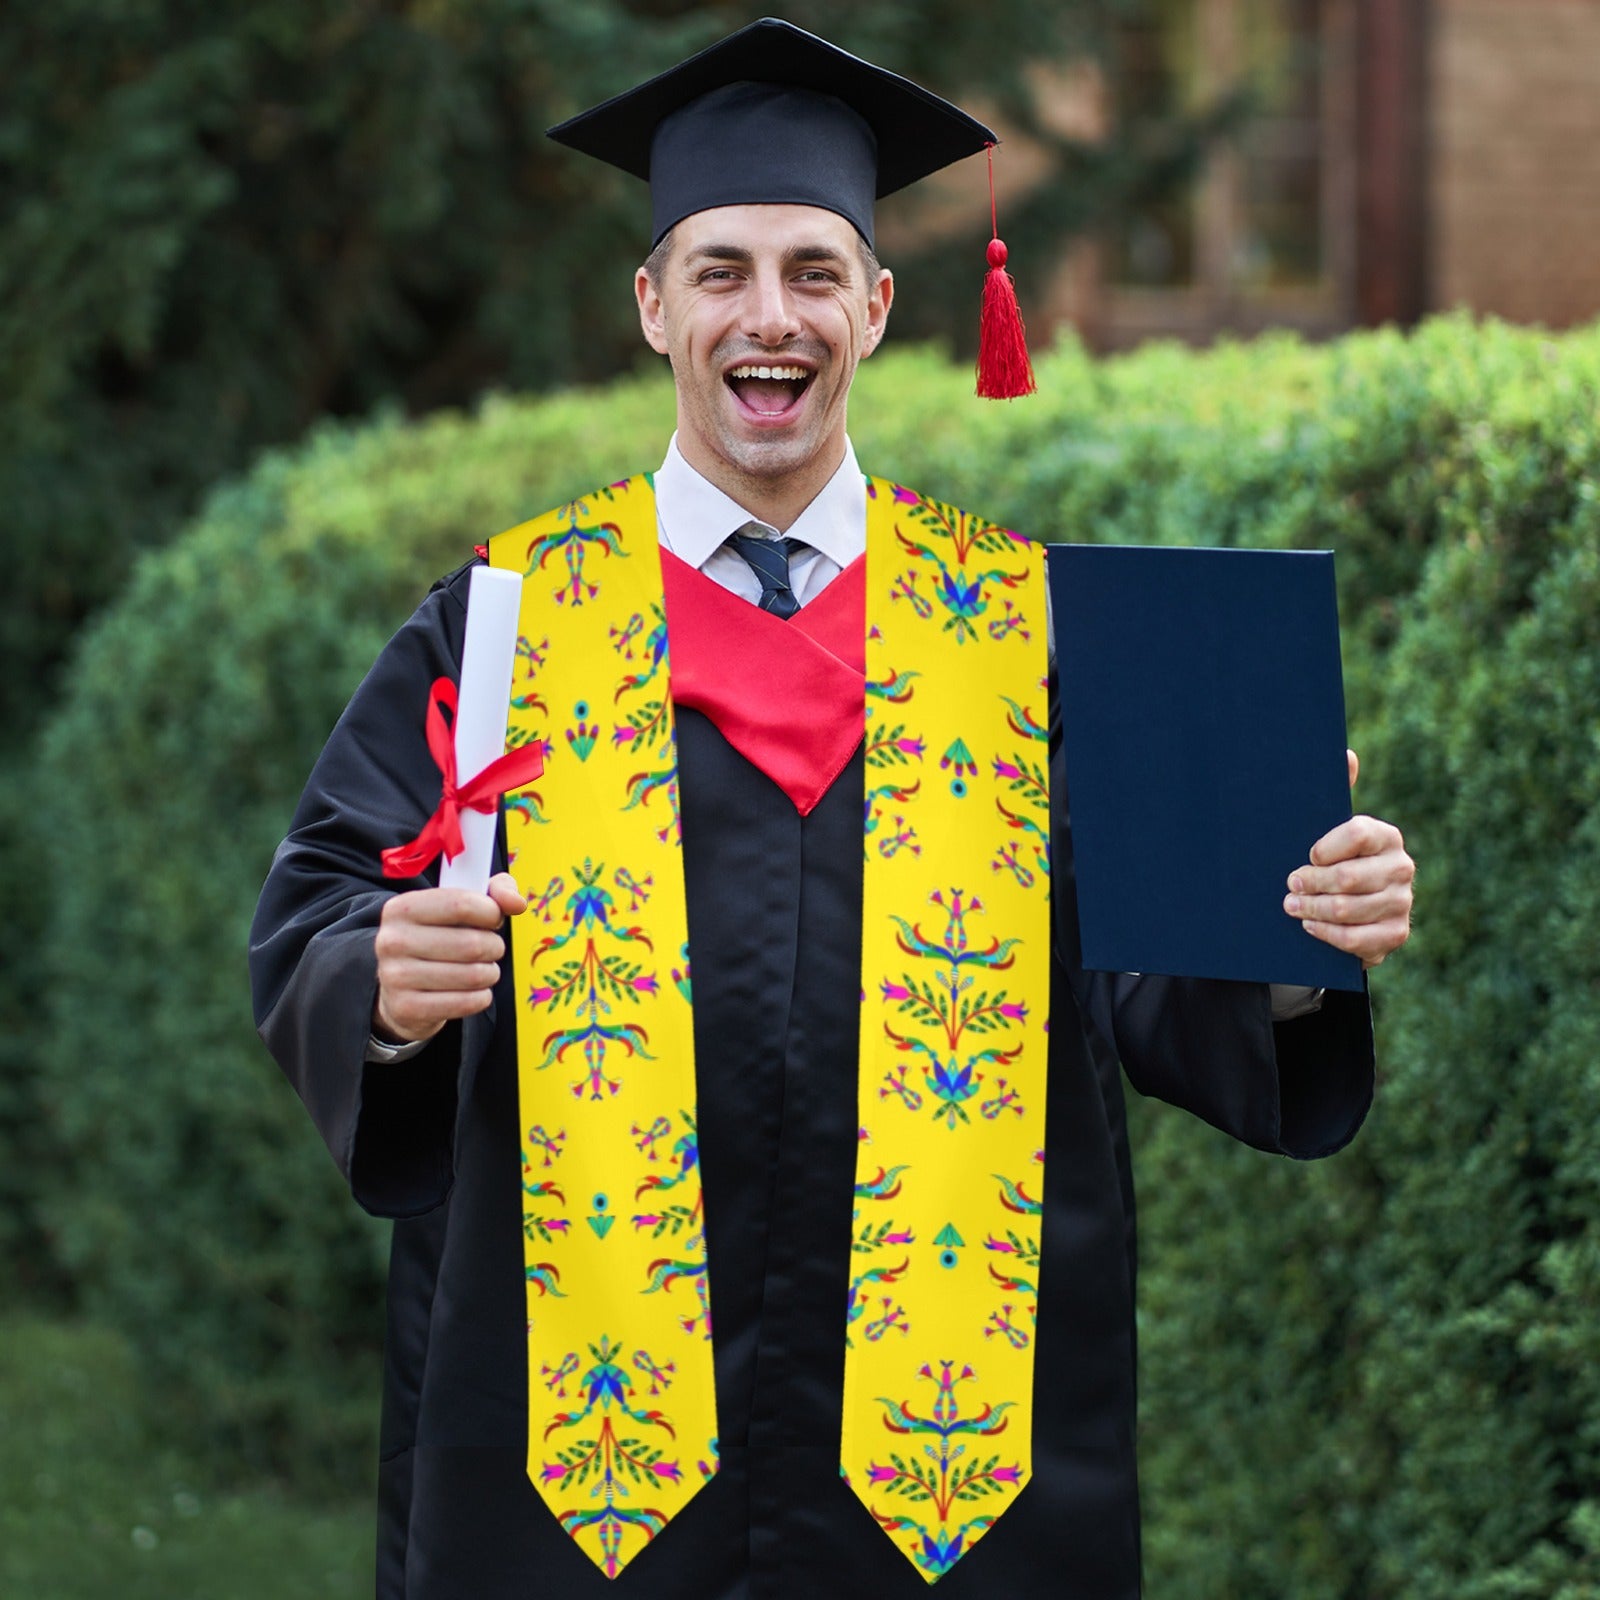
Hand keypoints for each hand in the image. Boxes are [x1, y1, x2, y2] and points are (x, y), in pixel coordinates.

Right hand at [372, 872, 526, 1043]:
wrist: (401, 988)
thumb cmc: (439, 938)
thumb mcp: (460, 905)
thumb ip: (495, 892)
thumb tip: (517, 903)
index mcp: (402, 908)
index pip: (461, 904)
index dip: (491, 912)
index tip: (493, 919)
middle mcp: (392, 940)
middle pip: (472, 944)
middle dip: (494, 947)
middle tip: (491, 949)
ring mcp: (395, 977)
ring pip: (473, 975)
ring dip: (490, 973)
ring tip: (482, 969)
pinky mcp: (406, 1008)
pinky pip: (466, 1003)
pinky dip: (481, 997)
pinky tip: (473, 991)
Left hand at [1283, 750, 1413, 967]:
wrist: (1350, 909)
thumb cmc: (1332, 860)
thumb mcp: (1329, 828)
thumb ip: (1336, 792)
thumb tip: (1346, 754)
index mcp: (1386, 836)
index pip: (1356, 833)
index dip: (1325, 847)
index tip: (1306, 855)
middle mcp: (1401, 867)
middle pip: (1348, 877)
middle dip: (1310, 883)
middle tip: (1289, 885)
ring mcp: (1401, 903)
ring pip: (1348, 909)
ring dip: (1312, 909)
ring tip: (1291, 906)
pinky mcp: (1395, 934)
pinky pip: (1356, 939)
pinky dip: (1327, 934)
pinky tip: (1310, 926)